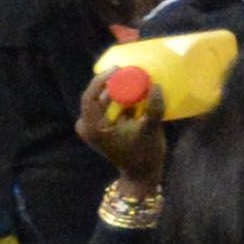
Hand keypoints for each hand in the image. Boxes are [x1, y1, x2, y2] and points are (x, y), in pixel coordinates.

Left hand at [76, 69, 168, 189]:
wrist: (141, 175)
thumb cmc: (144, 155)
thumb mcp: (150, 130)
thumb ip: (153, 107)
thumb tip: (156, 85)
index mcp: (94, 128)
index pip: (90, 97)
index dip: (102, 80)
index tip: (118, 69)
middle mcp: (88, 127)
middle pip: (94, 97)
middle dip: (111, 83)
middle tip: (128, 71)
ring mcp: (92, 128)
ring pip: (100, 101)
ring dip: (115, 90)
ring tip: (132, 79)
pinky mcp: (100, 128)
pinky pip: (104, 108)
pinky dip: (116, 99)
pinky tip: (131, 93)